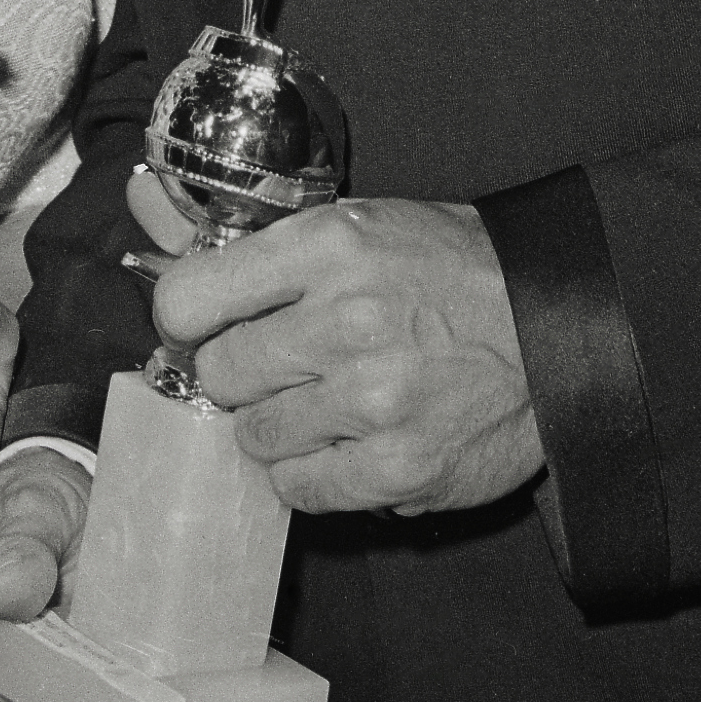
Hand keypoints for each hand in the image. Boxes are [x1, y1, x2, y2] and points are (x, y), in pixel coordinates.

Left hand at [142, 181, 542, 517]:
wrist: (558, 326)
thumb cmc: (448, 268)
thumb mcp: (357, 224)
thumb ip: (256, 241)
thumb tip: (142, 211)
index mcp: (329, 245)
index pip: (189, 298)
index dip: (185, 319)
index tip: (202, 326)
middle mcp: (345, 320)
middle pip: (219, 373)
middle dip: (239, 373)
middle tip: (279, 365)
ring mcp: (372, 401)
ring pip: (256, 437)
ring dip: (279, 426)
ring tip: (325, 402)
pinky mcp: (399, 467)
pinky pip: (302, 490)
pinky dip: (313, 474)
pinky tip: (346, 443)